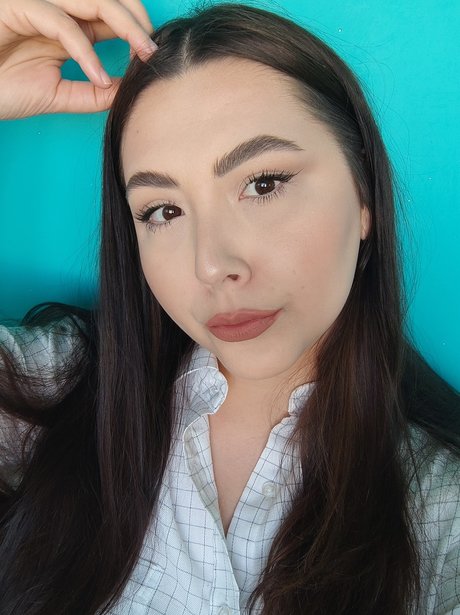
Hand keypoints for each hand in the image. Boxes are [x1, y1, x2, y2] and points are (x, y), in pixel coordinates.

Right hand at [0, 0, 156, 117]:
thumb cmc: (3, 90)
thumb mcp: (58, 95)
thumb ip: (93, 93)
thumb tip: (129, 92)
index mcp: (67, 27)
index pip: (110, 17)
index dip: (136, 31)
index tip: (154, 58)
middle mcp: (55, 10)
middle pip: (106, 0)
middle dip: (136, 21)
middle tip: (154, 50)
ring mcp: (37, 4)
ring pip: (90, 0)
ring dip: (122, 24)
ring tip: (142, 54)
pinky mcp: (18, 7)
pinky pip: (60, 22)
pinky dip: (84, 50)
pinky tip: (98, 75)